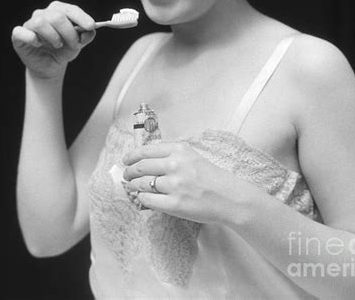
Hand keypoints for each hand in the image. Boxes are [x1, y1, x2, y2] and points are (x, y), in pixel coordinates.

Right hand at [11, 1, 95, 78]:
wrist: (50, 65)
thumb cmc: (64, 50)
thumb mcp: (78, 44)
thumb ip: (86, 36)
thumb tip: (90, 31)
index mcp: (59, 10)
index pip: (70, 9)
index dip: (81, 17)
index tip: (91, 26)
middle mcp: (43, 13)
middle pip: (57, 16)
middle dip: (69, 32)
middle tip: (75, 44)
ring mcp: (30, 24)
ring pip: (40, 22)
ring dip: (53, 36)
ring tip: (58, 45)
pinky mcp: (18, 35)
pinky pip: (21, 32)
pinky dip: (32, 38)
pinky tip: (38, 44)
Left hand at [122, 142, 237, 223]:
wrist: (228, 198)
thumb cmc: (211, 177)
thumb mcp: (192, 156)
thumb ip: (172, 155)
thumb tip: (146, 159)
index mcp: (179, 150)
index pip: (146, 150)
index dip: (132, 156)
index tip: (126, 160)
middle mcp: (175, 164)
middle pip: (141, 166)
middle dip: (129, 171)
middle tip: (127, 175)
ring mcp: (174, 185)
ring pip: (142, 184)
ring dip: (133, 185)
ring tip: (132, 187)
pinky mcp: (174, 204)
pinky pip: (148, 200)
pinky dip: (142, 198)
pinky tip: (143, 197)